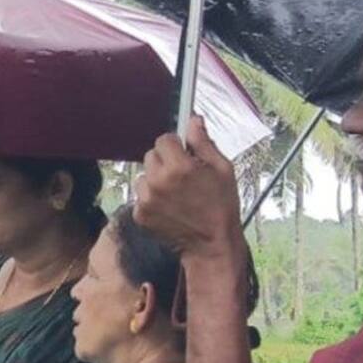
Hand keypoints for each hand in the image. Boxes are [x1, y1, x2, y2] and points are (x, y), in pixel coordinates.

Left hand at [135, 116, 242, 263]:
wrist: (211, 243)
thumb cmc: (222, 205)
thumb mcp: (222, 169)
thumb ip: (204, 143)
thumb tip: (194, 120)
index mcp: (179, 167)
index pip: (164, 139)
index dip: (175, 144)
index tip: (184, 152)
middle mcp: (158, 181)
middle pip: (151, 155)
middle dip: (165, 160)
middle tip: (182, 175)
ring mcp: (146, 199)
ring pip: (144, 175)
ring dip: (156, 179)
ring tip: (176, 193)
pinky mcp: (140, 214)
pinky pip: (141, 195)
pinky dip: (152, 198)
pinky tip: (169, 206)